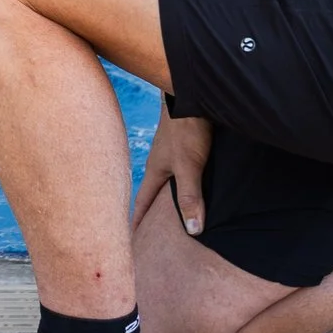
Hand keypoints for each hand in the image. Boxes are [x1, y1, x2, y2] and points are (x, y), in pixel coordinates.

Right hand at [134, 102, 209, 236]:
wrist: (193, 92)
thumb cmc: (186, 128)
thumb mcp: (188, 166)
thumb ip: (189, 196)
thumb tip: (192, 231)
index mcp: (155, 171)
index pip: (143, 202)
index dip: (139, 222)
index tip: (134, 240)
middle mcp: (162, 163)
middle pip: (155, 193)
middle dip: (153, 212)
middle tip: (153, 233)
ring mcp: (174, 152)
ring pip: (171, 181)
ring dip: (172, 197)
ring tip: (177, 214)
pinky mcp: (188, 144)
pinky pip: (185, 170)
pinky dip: (188, 182)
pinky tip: (198, 185)